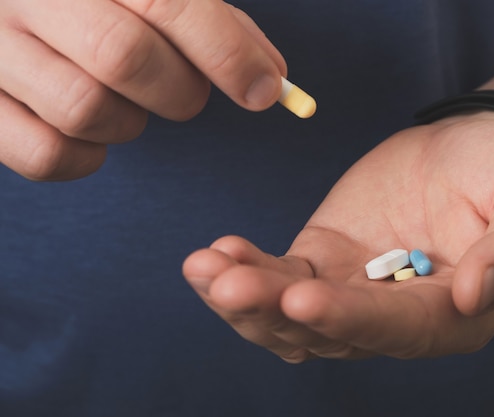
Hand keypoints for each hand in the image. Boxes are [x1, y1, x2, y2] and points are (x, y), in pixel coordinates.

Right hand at [0, 0, 285, 179]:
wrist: (12, 6)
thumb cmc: (99, 4)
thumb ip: (213, 25)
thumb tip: (271, 80)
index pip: (166, 2)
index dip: (226, 52)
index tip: (265, 91)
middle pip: (123, 56)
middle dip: (179, 90)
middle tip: (184, 91)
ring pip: (85, 108)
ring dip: (130, 123)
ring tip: (126, 103)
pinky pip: (47, 155)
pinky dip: (86, 158)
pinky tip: (91, 133)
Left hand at [183, 112, 493, 361]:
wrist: (470, 145)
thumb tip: (478, 296)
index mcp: (450, 316)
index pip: (396, 330)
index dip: (349, 319)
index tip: (302, 297)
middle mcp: (395, 317)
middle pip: (328, 332)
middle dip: (274, 312)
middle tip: (228, 284)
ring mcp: (352, 291)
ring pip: (290, 315)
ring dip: (244, 298)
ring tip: (204, 266)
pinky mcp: (322, 260)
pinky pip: (277, 276)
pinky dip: (246, 269)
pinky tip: (217, 252)